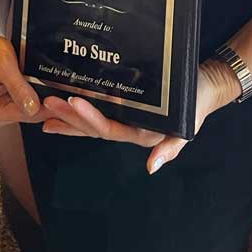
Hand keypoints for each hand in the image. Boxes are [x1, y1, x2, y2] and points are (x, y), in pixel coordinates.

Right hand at [0, 15, 53, 125]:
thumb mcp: (4, 65)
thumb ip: (18, 88)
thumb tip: (33, 108)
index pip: (27, 115)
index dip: (47, 106)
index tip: (63, 98)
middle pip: (31, 113)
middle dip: (46, 100)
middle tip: (63, 87)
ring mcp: (4, 106)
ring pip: (32, 105)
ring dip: (43, 93)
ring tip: (53, 81)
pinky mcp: (10, 98)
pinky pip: (29, 97)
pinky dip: (37, 89)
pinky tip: (44, 80)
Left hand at [40, 58, 240, 174]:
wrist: (206, 85)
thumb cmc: (197, 103)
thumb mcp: (188, 126)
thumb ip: (171, 146)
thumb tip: (152, 166)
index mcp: (139, 133)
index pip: (108, 128)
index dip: (88, 118)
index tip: (71, 103)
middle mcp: (128, 126)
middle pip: (93, 126)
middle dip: (70, 116)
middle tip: (46, 104)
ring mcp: (125, 117)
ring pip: (92, 120)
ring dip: (69, 116)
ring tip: (46, 109)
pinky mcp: (125, 105)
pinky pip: (100, 108)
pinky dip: (81, 110)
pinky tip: (63, 105)